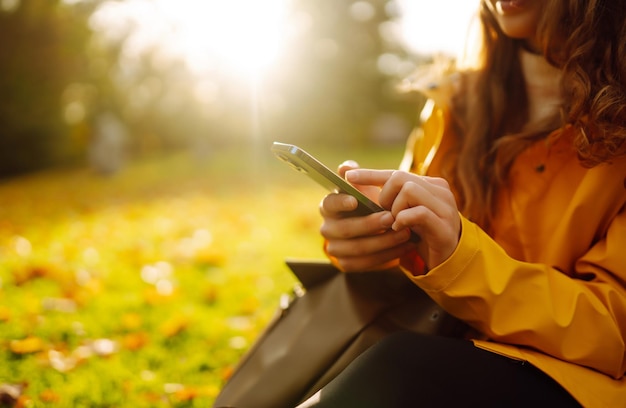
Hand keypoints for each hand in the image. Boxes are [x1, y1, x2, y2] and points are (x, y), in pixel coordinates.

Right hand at [319, 161, 414, 271]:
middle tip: (391, 218)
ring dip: (383, 242)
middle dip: (370, 224)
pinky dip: (387, 256)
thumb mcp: (363, 188)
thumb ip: (356, 175)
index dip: (341, 202)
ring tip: (405, 233)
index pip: (329, 203)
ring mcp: (335, 248)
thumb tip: (346, 167)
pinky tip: (405, 247)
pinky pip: (366, 263)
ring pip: (358, 248)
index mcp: (328, 207)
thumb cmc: (368, 202)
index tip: (355, 200)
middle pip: (345, 229)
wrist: (376, 228)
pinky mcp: (346, 264)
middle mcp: (327, 229)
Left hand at [346, 169, 460, 269]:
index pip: (396, 172)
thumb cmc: (421, 235)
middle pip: (400, 177)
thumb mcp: (403, 213)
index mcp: (430, 184)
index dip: (370, 174)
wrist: (449, 260)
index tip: (348, 176)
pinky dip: (403, 220)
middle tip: (385, 214)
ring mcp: (444, 206)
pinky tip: (399, 229)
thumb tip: (349, 174)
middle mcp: (439, 190)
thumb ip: (386, 198)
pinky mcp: (444, 225)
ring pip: (409, 190)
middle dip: (384, 196)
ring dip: (394, 209)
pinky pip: (418, 212)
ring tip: (394, 223)